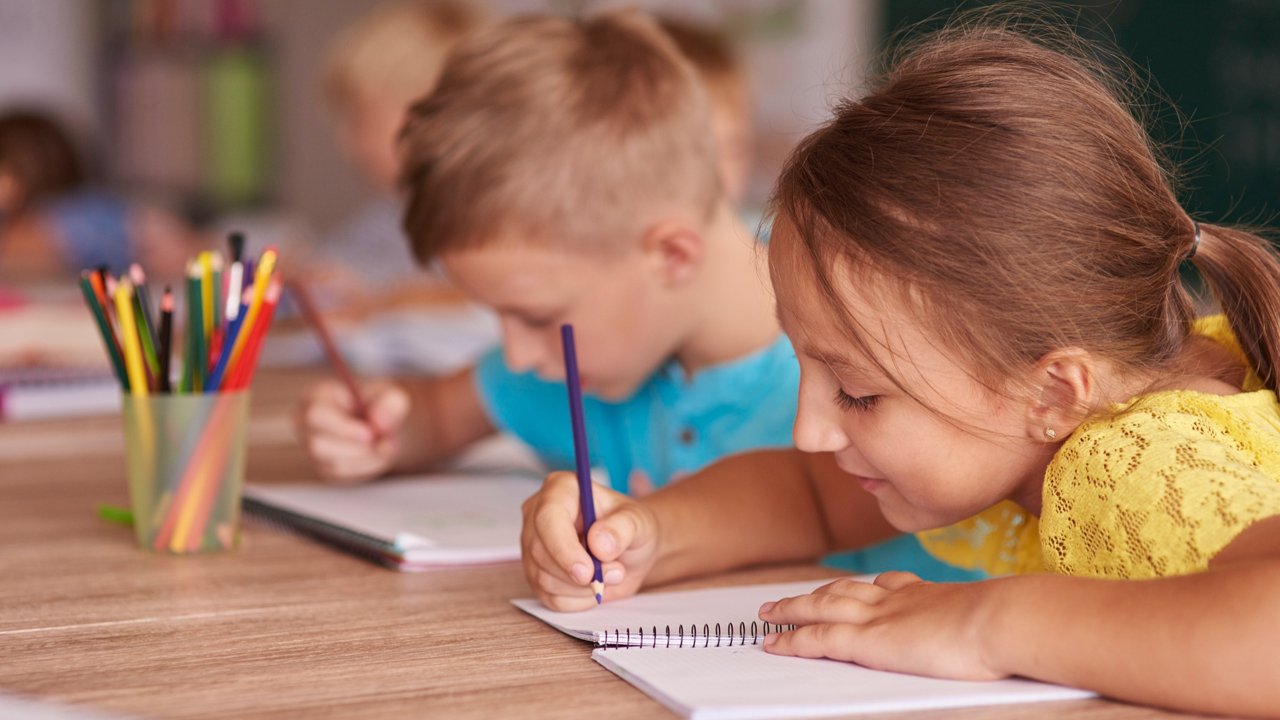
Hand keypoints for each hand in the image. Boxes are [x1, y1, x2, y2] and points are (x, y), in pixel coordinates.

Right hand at [295, 379, 408, 483]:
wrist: (378, 421)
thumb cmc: (377, 402)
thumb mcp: (389, 394)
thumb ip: (390, 402)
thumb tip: (380, 423)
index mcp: (315, 397)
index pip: (316, 415)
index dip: (343, 427)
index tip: (370, 434)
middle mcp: (305, 423)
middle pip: (318, 445)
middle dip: (356, 447)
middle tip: (384, 441)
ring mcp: (310, 448)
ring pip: (334, 464)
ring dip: (366, 458)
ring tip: (386, 443)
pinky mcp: (323, 466)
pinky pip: (343, 475)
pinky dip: (367, 466)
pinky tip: (379, 453)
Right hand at [521, 471, 660, 610]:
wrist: (630, 550)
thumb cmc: (630, 527)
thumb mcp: (638, 522)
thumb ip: (622, 528)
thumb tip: (599, 543)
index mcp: (560, 490)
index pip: (548, 519)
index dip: (564, 548)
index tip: (588, 572)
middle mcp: (538, 515)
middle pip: (540, 552)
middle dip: (579, 574)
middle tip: (616, 572)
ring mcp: (533, 546)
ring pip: (543, 578)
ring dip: (583, 587)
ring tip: (610, 573)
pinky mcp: (535, 574)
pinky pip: (550, 598)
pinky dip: (579, 599)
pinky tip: (594, 585)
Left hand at [759, 572, 1004, 680]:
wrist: (1003, 620)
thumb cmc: (1011, 623)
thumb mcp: (997, 618)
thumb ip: (988, 623)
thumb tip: (1008, 630)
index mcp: (928, 594)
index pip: (887, 585)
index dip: (865, 588)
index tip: (857, 588)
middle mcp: (896, 600)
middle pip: (843, 591)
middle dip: (814, 593)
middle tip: (788, 598)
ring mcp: (878, 618)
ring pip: (820, 608)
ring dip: (791, 609)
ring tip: (767, 613)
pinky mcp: (868, 642)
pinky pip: (818, 638)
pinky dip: (792, 639)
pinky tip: (774, 642)